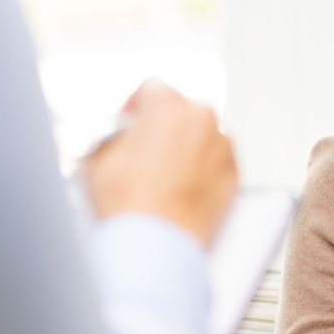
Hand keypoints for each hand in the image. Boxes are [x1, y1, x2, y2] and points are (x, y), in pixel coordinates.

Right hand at [83, 79, 238, 246]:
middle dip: (162, 125)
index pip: (150, 88)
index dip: (134, 106)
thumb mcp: (99, 157)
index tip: (129, 121)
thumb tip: (122, 136)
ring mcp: (222, 146)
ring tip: (162, 174)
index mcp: (167, 105)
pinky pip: (216, 160)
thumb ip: (116, 134)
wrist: (155, 246)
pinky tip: (180, 187)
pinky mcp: (234, 173)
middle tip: (144, 150)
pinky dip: (202, 167)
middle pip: (180, 110)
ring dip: (185, 146)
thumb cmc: (128, 205)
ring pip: (201, 135)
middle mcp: (202, 118)